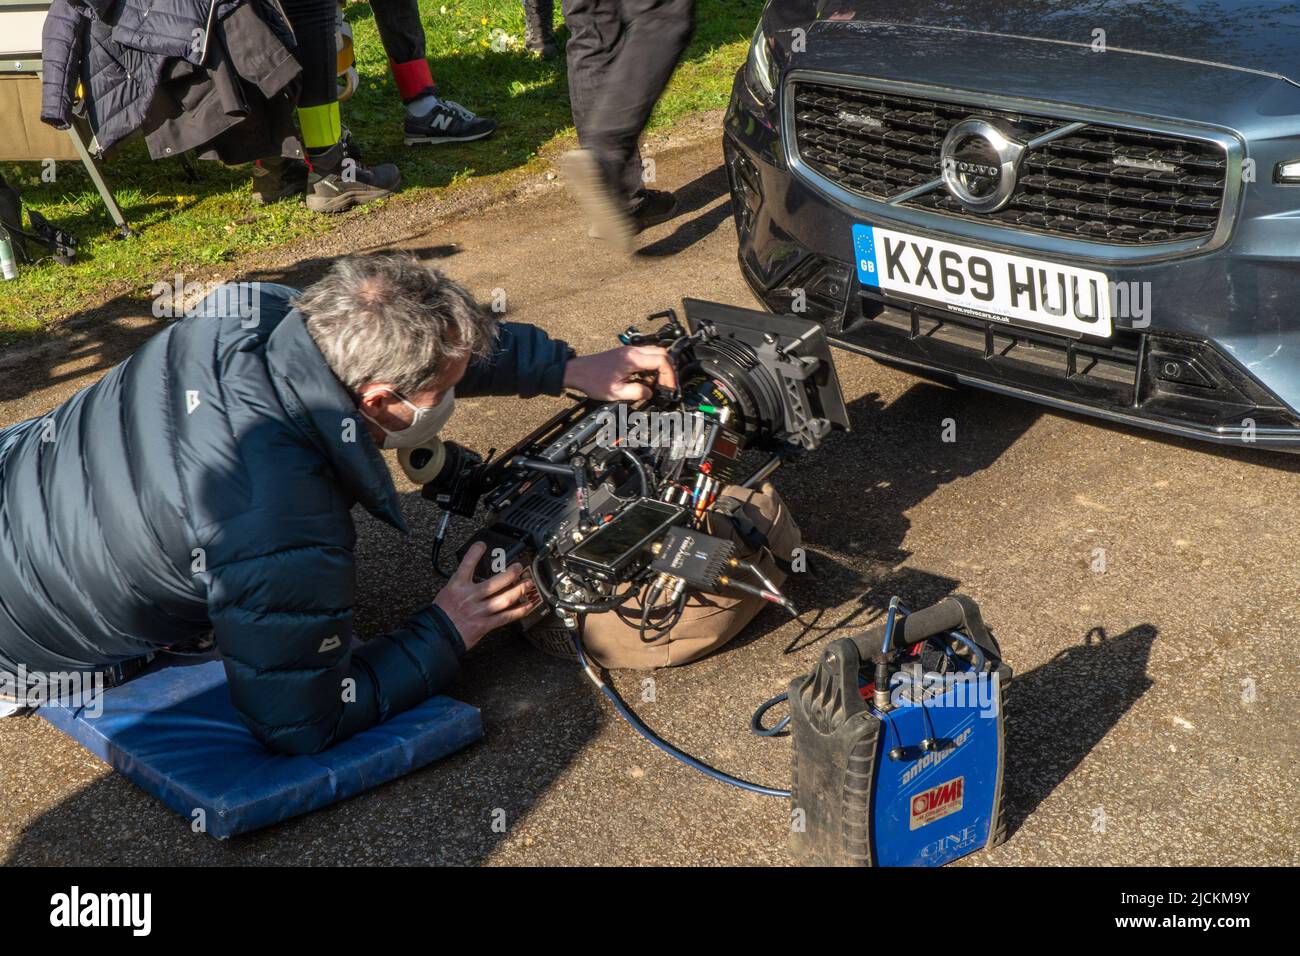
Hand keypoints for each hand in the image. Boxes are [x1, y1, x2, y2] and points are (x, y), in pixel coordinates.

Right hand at [434, 542, 540, 650]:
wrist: (437, 635)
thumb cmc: (441, 615)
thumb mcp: (447, 592)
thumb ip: (460, 584)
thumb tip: (471, 575)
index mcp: (457, 587)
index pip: (467, 564)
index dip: (475, 552)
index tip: (482, 545)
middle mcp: (470, 597)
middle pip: (495, 582)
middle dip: (511, 574)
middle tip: (518, 567)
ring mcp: (479, 611)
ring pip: (504, 599)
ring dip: (519, 590)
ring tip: (528, 583)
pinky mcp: (485, 624)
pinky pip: (505, 617)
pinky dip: (519, 611)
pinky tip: (527, 606)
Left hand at [562, 345, 677, 400]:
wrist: (577, 372)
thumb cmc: (592, 379)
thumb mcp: (616, 393)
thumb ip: (637, 393)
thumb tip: (649, 393)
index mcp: (633, 359)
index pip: (662, 360)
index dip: (670, 374)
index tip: (669, 387)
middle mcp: (633, 352)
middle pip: (662, 353)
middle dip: (668, 369)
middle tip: (666, 384)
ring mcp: (629, 352)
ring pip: (654, 354)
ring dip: (659, 368)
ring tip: (655, 385)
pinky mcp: (625, 355)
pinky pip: (645, 357)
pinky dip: (650, 368)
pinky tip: (644, 381)